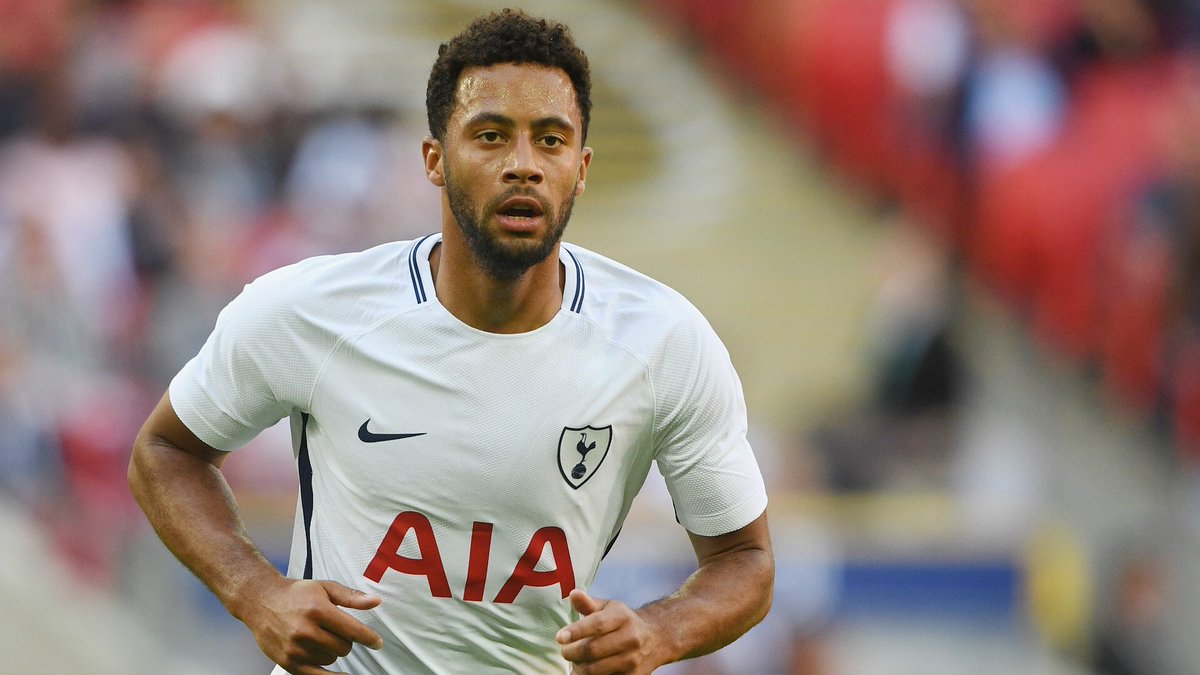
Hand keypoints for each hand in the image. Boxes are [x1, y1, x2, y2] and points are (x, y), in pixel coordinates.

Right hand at [240, 577, 383, 674]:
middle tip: (335, 630)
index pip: (352, 630)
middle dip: (346, 641)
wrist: (262, 601)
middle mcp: (306, 631)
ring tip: (319, 637)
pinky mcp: (288, 662)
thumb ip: (352, 597)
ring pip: (331, 660)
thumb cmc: (296, 594)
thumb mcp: (325, 588)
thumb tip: (375, 602)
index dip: (369, 638)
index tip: (377, 643)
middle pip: (343, 648)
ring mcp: (296, 649)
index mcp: (318, 610)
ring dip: (332, 652)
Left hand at [556, 588, 662, 674]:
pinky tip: (586, 669)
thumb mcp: (609, 608)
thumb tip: (573, 594)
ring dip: (578, 667)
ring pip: (595, 669)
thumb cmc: (624, 621)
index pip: (596, 625)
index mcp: (622, 617)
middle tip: (565, 651)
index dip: (575, 631)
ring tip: (575, 662)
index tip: (559, 637)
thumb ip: (588, 604)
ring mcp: (632, 660)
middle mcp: (630, 638)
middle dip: (571, 652)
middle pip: (593, 649)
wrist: (656, 639)